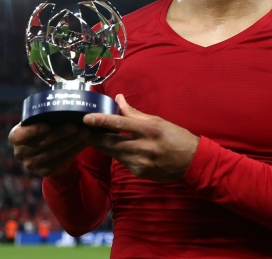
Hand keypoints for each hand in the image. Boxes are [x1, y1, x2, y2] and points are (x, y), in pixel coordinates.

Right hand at [9, 122, 90, 176]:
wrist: (47, 151)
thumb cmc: (43, 129)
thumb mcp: (38, 121)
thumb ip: (44, 115)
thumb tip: (64, 102)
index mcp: (16, 137)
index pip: (20, 134)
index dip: (33, 130)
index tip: (47, 125)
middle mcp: (20, 152)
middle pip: (42, 143)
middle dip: (60, 133)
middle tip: (75, 126)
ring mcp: (32, 164)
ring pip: (54, 152)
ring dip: (71, 142)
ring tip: (84, 133)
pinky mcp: (45, 171)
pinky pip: (61, 161)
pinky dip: (74, 151)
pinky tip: (84, 143)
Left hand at [83, 94, 199, 182]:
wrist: (191, 162)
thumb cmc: (175, 137)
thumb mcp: (157, 121)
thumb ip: (134, 113)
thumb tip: (118, 99)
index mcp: (149, 129)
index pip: (120, 123)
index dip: (100, 121)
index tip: (85, 118)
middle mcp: (144, 146)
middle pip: (111, 141)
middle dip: (93, 136)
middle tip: (80, 130)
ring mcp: (141, 162)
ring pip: (113, 152)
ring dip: (101, 145)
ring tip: (91, 137)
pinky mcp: (139, 172)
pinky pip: (122, 161)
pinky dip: (116, 154)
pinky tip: (113, 148)